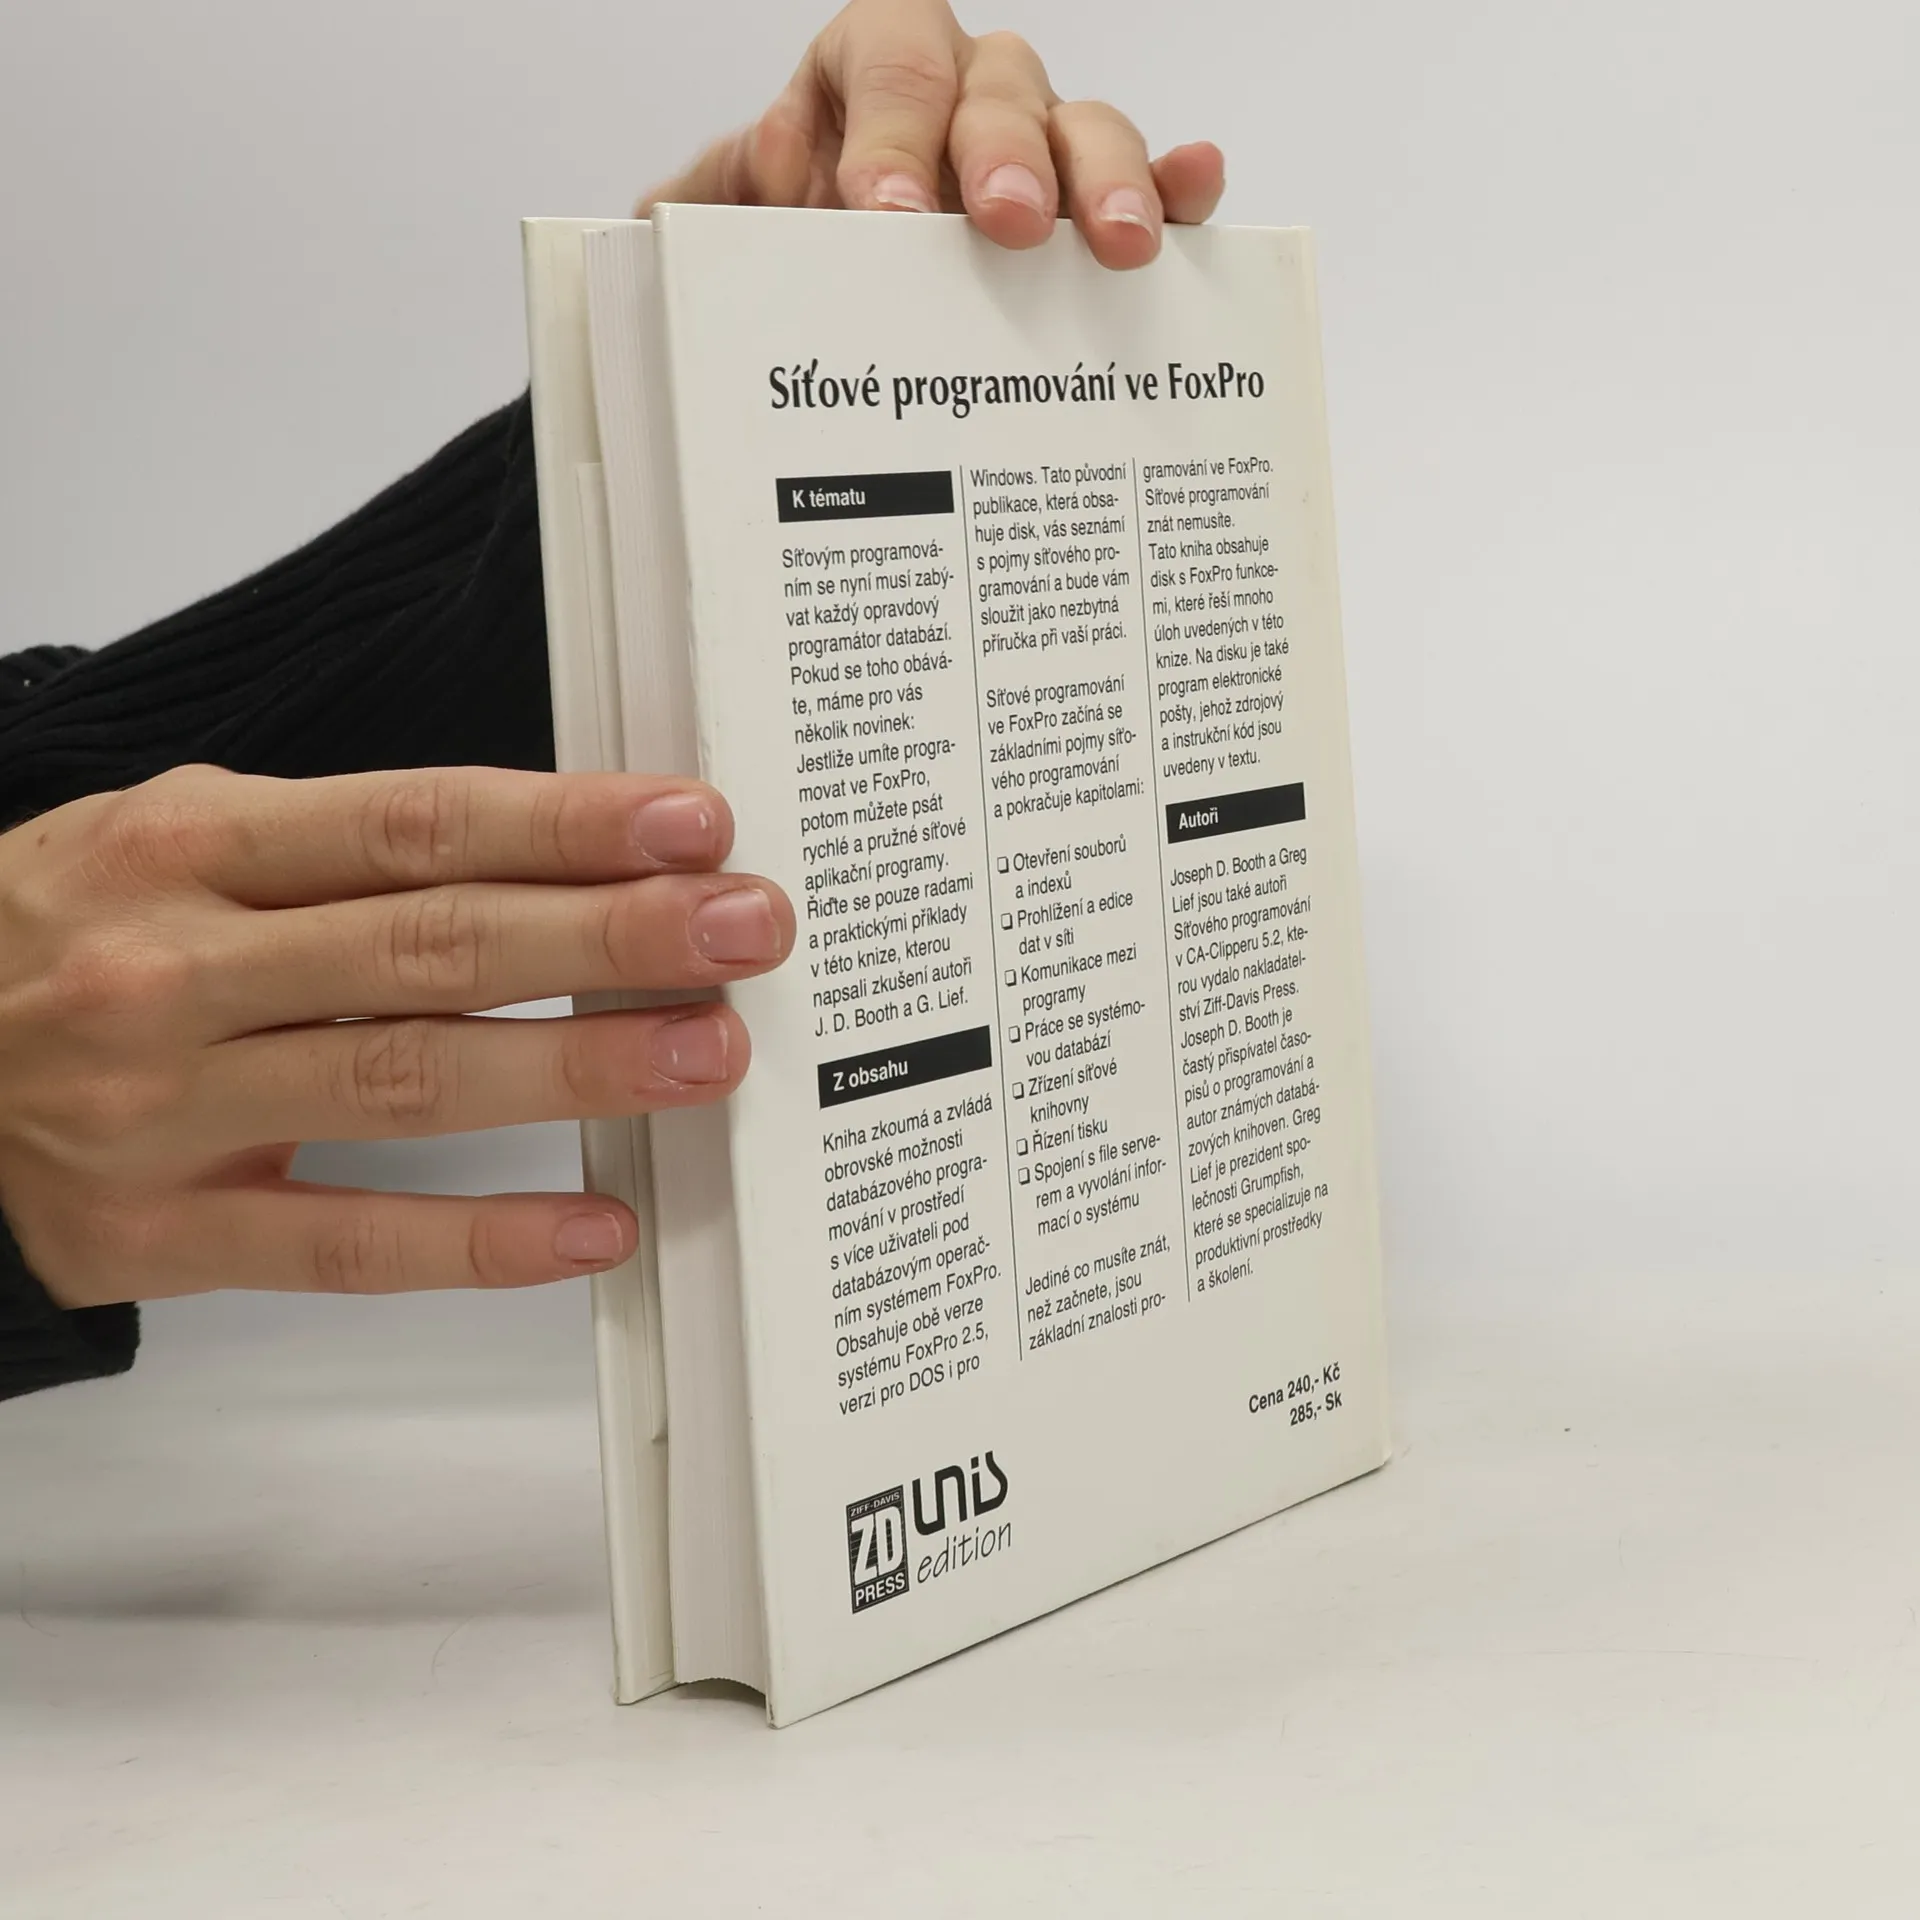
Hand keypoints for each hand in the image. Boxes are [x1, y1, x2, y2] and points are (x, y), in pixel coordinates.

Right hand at [0, 765, 793, 1304]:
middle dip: (605, 934)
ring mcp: (162, 1109)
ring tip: (704, 1052)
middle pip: (430, 944)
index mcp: (188, 849)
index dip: (563, 822)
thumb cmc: (67, 936)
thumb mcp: (177, 840)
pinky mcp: (157, 1235)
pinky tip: (592, 1226)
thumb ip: (349, 845)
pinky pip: (342, 1244)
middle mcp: (176, 970)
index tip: (690, 823)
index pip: (414, 824)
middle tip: (741, 930)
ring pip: (403, 1081)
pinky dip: (477, 1240)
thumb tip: (564, 854)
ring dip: (573, 1066)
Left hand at [641, 0, 1224, 269]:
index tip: (883, 215)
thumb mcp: (714, 224)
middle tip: (1004, 225)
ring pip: (1083, 127)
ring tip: (1118, 245)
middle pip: (998, 84)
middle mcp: (960, 92)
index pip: (884, 59)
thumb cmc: (780, 241)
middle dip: (1003, 153)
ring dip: (1105, 179)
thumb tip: (668, 232)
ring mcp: (1037, 145)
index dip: (889, 127)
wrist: (817, 282)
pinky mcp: (1090, 207)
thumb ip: (693, 216)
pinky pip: (1147, 180)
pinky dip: (1177, 184)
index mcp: (864, 72)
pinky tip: (1196, 191)